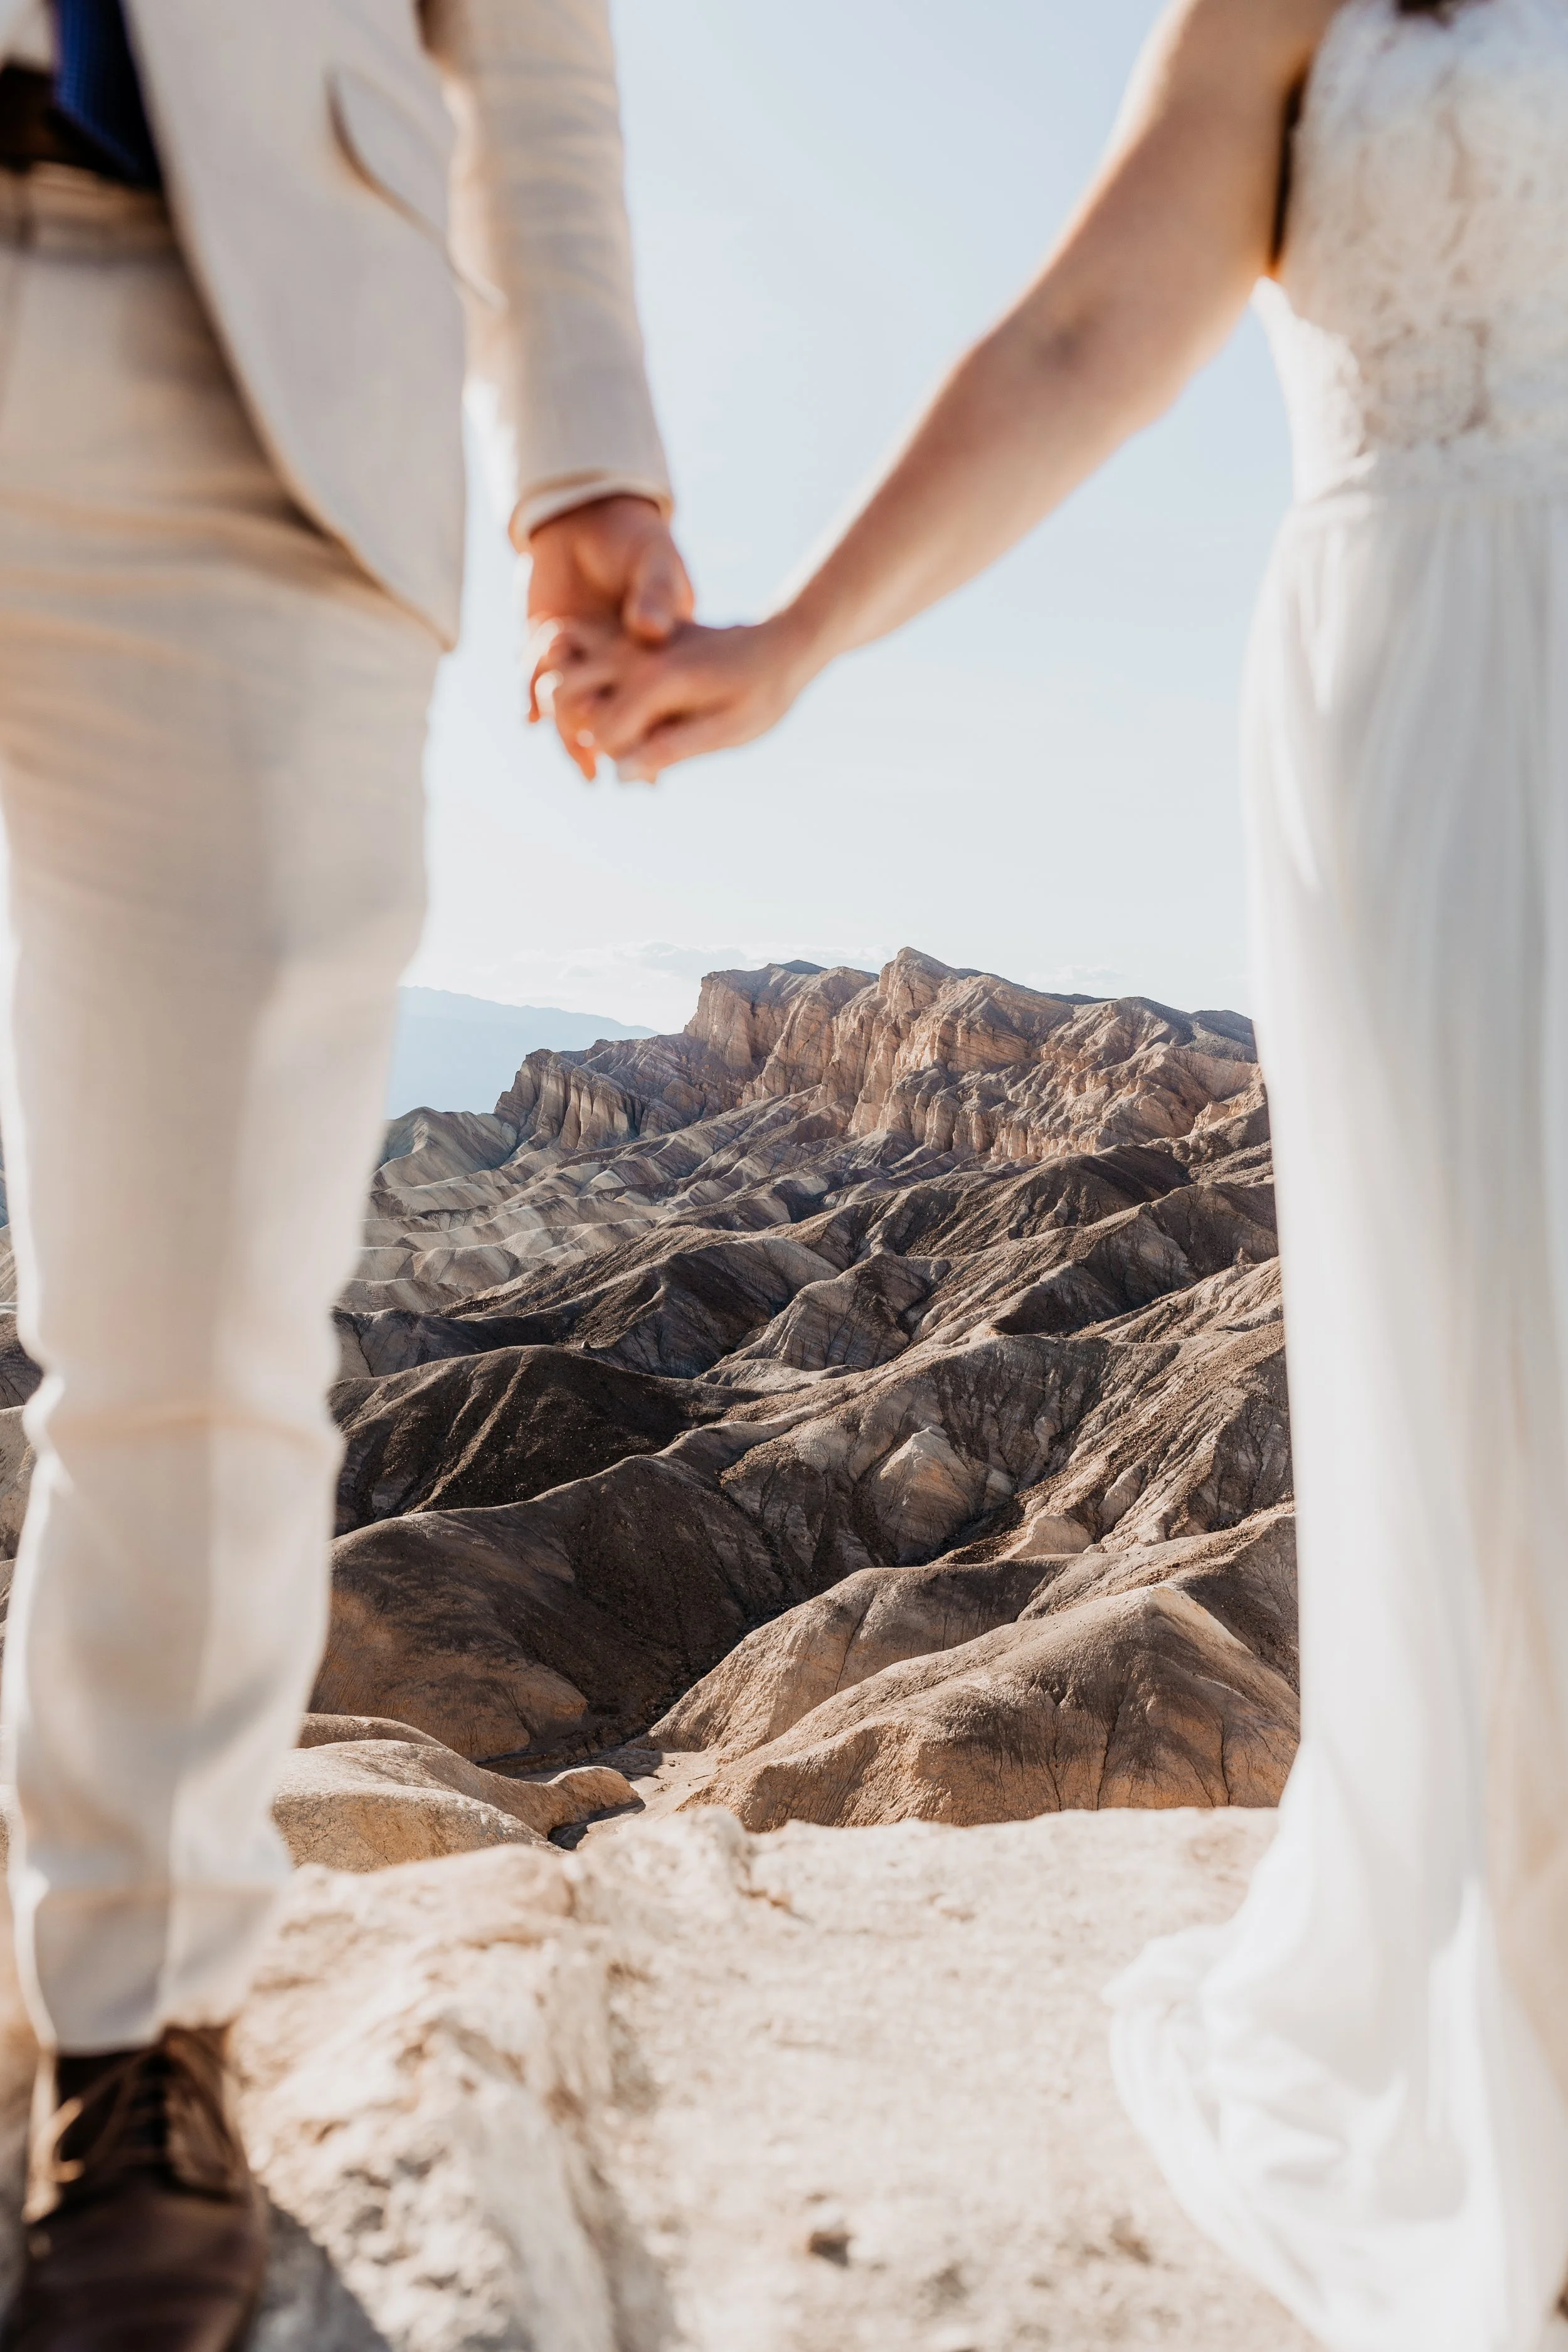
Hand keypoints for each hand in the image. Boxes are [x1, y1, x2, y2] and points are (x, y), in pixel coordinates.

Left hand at [522, 496, 693, 778]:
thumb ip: (656, 592)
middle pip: (609, 718)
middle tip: (595, 772)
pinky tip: (529, 717)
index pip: (654, 705)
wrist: (583, 514)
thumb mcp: (654, 559)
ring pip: (571, 709)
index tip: (649, 767)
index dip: (650, 736)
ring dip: (567, 729)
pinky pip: (537, 683)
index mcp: (652, 657)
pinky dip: (531, 699)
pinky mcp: (548, 649)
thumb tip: (649, 630)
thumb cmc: (633, 536)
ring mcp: (581, 661)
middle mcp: (616, 667)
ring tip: (575, 760)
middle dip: (602, 746)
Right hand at [549, 611, 816, 783]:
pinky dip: (576, 684)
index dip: (617, 759)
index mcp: (657, 680)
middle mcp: (632, 654)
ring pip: (561, 671)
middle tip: (612, 753)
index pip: (598, 733)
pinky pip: (578, 657)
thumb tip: (620, 775)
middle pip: (561, 694)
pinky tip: (604, 710)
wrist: (778, 644)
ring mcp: (626, 642)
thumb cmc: (761, 694)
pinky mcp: (627, 640)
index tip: (653, 771)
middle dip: (574, 731)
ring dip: (569, 707)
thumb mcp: (729, 730)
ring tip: (607, 736)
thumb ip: (673, 749)